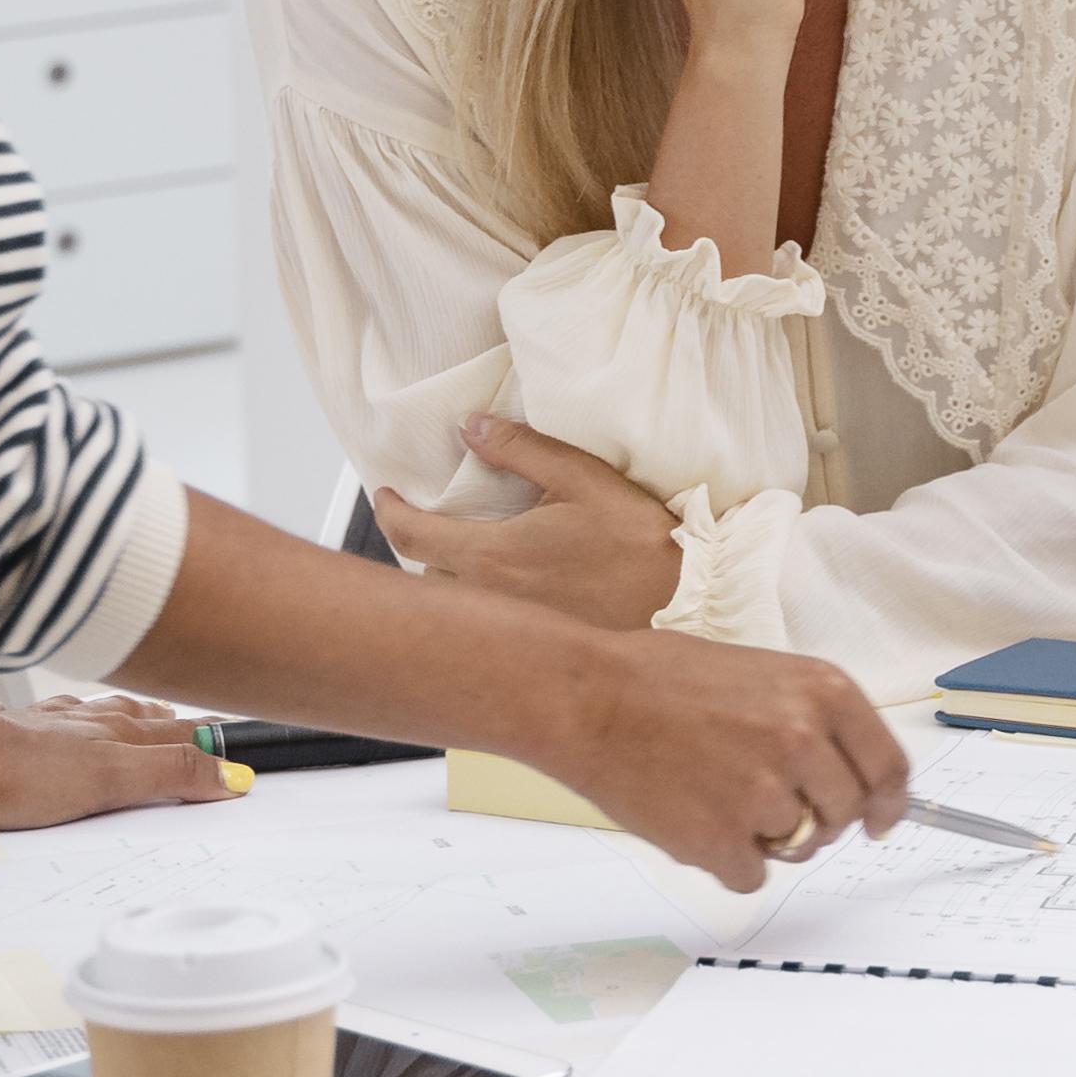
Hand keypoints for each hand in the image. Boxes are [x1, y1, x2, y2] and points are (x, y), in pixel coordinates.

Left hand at [0, 676, 242, 831]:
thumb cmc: (6, 770)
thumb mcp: (107, 778)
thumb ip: (169, 773)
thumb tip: (228, 775)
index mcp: (112, 731)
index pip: (177, 735)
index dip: (211, 741)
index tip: (241, 748)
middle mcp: (81, 722)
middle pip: (142, 719)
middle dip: (177, 725)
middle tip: (207, 732)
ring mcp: (42, 725)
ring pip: (100, 716)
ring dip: (131, 718)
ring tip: (152, 721)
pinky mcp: (4, 732)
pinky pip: (58, 720)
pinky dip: (79, 721)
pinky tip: (67, 725)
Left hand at [373, 413, 688, 631]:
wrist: (689, 604)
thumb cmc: (640, 543)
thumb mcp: (583, 479)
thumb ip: (521, 449)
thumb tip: (470, 427)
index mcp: (493, 557)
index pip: (410, 537)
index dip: (388, 512)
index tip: (386, 495)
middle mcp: (492, 601)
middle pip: (425, 579)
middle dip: (421, 550)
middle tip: (429, 523)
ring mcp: (512, 632)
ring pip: (454, 609)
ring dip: (449, 582)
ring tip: (466, 556)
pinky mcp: (536, 650)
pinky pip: (488, 628)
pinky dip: (480, 608)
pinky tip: (507, 592)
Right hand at [520, 624, 910, 890]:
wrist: (586, 697)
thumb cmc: (658, 680)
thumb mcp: (761, 674)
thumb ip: (811, 720)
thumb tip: (847, 775)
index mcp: (823, 692)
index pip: (889, 767)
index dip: (889, 802)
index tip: (879, 820)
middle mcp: (805, 740)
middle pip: (843, 815)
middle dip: (813, 818)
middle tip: (760, 799)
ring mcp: (767, 794)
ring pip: (795, 846)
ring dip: (759, 834)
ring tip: (708, 790)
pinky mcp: (725, 841)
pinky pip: (750, 876)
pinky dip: (723, 860)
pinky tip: (688, 816)